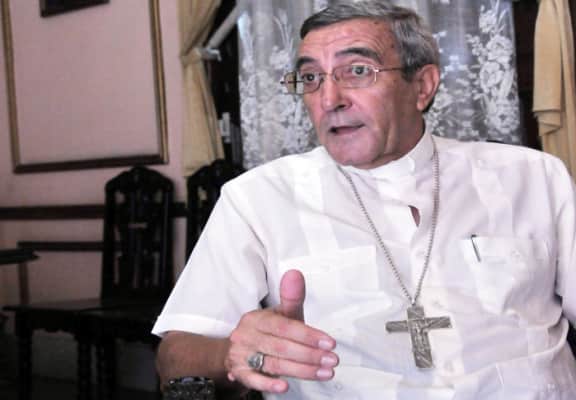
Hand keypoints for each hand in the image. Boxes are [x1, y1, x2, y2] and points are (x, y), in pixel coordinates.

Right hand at [224, 269, 338, 393]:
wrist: (239, 349)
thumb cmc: (267, 331)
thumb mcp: (280, 314)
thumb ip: (291, 297)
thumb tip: (295, 274)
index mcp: (257, 318)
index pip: (284, 326)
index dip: (308, 335)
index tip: (329, 342)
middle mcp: (247, 335)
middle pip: (281, 347)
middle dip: (310, 355)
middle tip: (332, 360)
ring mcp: (241, 355)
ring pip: (273, 364)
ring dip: (301, 371)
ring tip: (324, 373)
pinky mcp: (239, 373)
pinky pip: (253, 380)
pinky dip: (268, 384)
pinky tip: (284, 387)